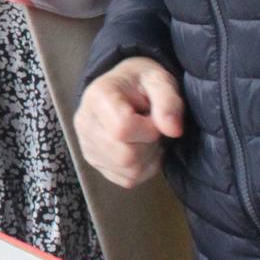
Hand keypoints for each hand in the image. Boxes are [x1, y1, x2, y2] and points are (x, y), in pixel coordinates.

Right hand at [72, 56, 185, 188]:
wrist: (123, 87)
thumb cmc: (141, 81)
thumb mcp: (159, 80)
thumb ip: (168, 102)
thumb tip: (174, 131)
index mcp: (96, 97)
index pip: (122, 129)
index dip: (149, 129)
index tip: (153, 116)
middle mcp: (84, 124)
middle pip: (125, 155)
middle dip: (149, 144)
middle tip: (152, 126)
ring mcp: (87, 146)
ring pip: (128, 171)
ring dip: (149, 156)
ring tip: (146, 135)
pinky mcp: (95, 163)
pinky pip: (128, 179)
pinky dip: (143, 167)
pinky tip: (141, 146)